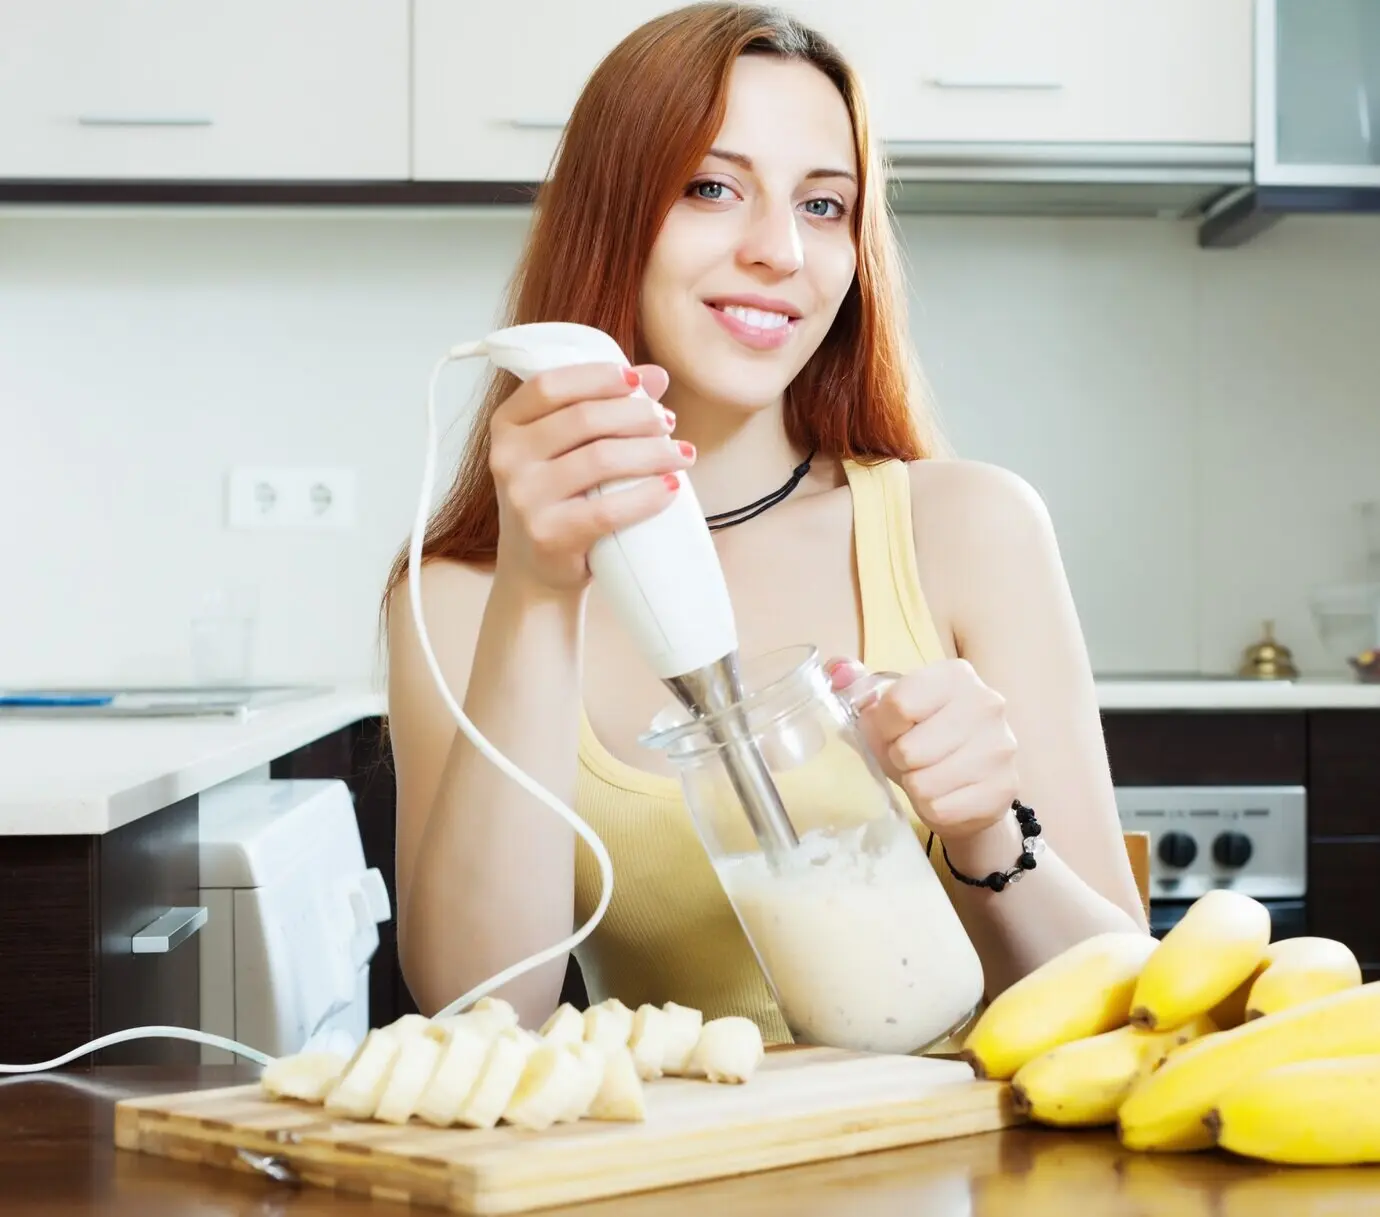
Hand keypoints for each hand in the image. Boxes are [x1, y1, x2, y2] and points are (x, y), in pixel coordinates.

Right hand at [489, 361, 692, 592]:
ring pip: (601, 459)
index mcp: (507, 426)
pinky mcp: (548, 534)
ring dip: (652, 452)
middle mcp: (507, 458)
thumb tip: (655, 375)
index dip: (597, 377)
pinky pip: (608, 509)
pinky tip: (671, 487)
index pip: (550, 386)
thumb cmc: (558, 499)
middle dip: (637, 414)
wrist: (536, 570)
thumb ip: (601, 406)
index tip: (637, 380)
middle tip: (668, 422)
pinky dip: (648, 495)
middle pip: (584, 419)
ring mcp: (524, 498)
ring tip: (682, 453)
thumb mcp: (566, 449)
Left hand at [826, 657, 1019, 840]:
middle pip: (910, 749)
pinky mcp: (1005, 789)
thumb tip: (838, 671)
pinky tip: (945, 795)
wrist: (969, 784)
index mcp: (956, 675)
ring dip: (915, 786)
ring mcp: (1001, 747)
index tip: (893, 731)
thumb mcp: (889, 711)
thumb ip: (858, 686)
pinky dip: (933, 809)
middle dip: (900, 760)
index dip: (884, 727)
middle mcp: (987, 704)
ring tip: (928, 775)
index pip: (899, 704)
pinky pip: (942, 809)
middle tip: (912, 759)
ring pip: (925, 784)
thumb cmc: (922, 741)